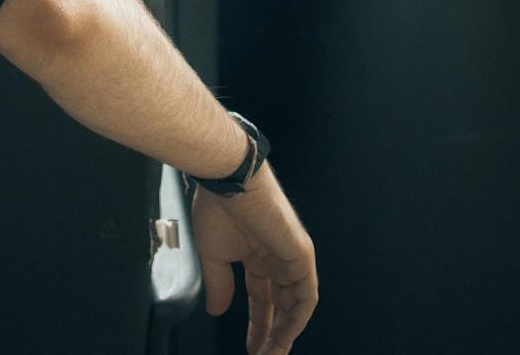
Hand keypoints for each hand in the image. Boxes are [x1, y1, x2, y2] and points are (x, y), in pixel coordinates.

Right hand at [193, 165, 317, 354]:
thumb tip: (217, 312)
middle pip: (280, 305)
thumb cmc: (218, 208)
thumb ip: (220, 286)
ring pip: (296, 304)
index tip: (252, 348)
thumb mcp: (213, 256)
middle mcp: (277, 258)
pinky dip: (298, 317)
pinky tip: (287, 333)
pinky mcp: (301, 256)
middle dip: (272, 334)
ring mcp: (291, 258)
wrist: (228, 182)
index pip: (262, 298)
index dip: (257, 325)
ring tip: (272, 353)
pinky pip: (306, 295)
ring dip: (286, 332)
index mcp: (256, 255)